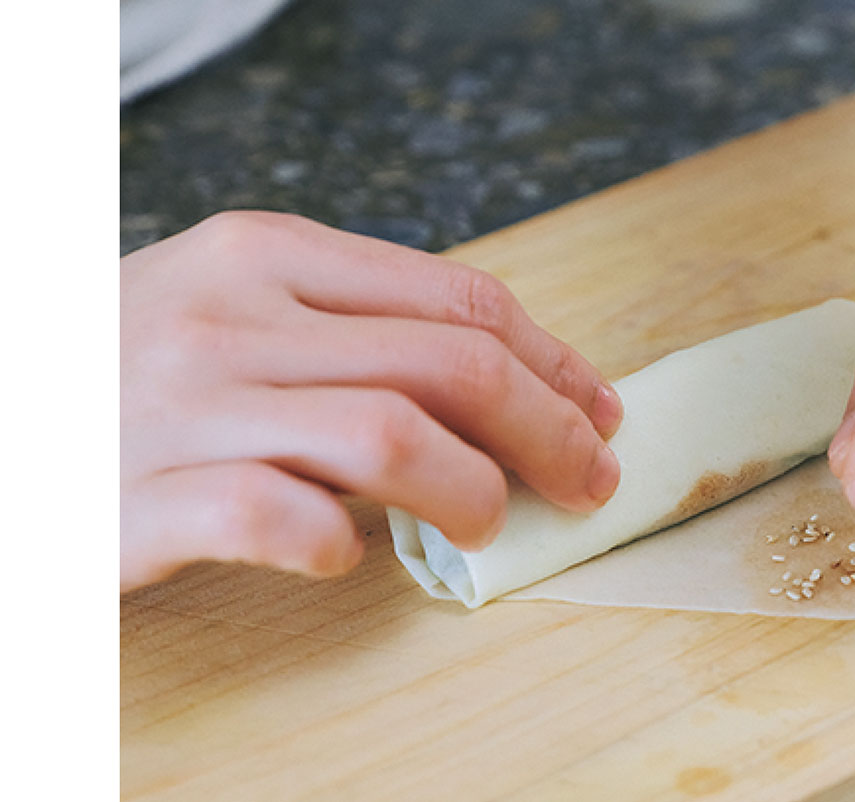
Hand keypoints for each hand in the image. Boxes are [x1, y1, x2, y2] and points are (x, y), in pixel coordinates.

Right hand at [121, 211, 622, 589]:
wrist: (0, 411)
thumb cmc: (130, 368)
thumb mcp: (236, 310)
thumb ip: (352, 331)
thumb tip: (505, 385)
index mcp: (268, 255)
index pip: (459, 302)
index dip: (554, 360)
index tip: (597, 408)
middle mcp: (232, 316)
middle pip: (451, 365)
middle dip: (550, 428)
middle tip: (589, 478)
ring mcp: (183, 406)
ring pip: (390, 435)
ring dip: (473, 488)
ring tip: (491, 523)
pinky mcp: (139, 502)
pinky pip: (278, 519)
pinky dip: (339, 544)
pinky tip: (349, 556)